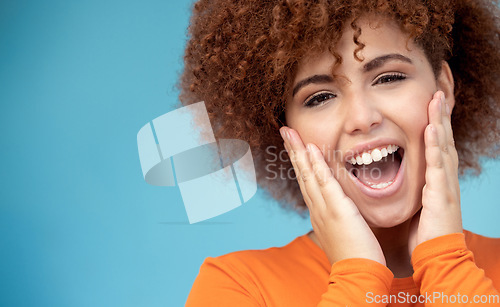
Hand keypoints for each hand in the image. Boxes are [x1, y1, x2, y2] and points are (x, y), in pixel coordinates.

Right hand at [280, 127, 385, 265]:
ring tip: (291, 133)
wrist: (358, 276)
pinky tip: (311, 150)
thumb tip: (339, 208)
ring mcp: (324, 209)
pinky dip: (316, 166)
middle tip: (285, 131)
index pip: (307, 182)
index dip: (300, 162)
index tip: (296, 146)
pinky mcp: (337, 210)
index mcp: (319, 213)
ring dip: (299, 152)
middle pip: (302, 174)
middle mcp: (317, 209)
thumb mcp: (343, 232)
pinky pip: (325, 184)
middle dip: (293, 151)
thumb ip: (338, 217)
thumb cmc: (355, 256)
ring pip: (308, 175)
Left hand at [408, 91, 462, 255]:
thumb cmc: (423, 234)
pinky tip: (432, 128)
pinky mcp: (440, 194)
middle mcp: (443, 178)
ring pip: (443, 146)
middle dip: (441, 114)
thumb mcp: (417, 205)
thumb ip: (414, 189)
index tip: (430, 102)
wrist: (435, 258)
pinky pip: (438, 165)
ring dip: (440, 121)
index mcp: (435, 179)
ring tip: (437, 98)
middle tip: (439, 89)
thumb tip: (398, 179)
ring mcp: (444, 184)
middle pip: (442, 139)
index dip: (434, 123)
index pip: (435, 144)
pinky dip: (435, 145)